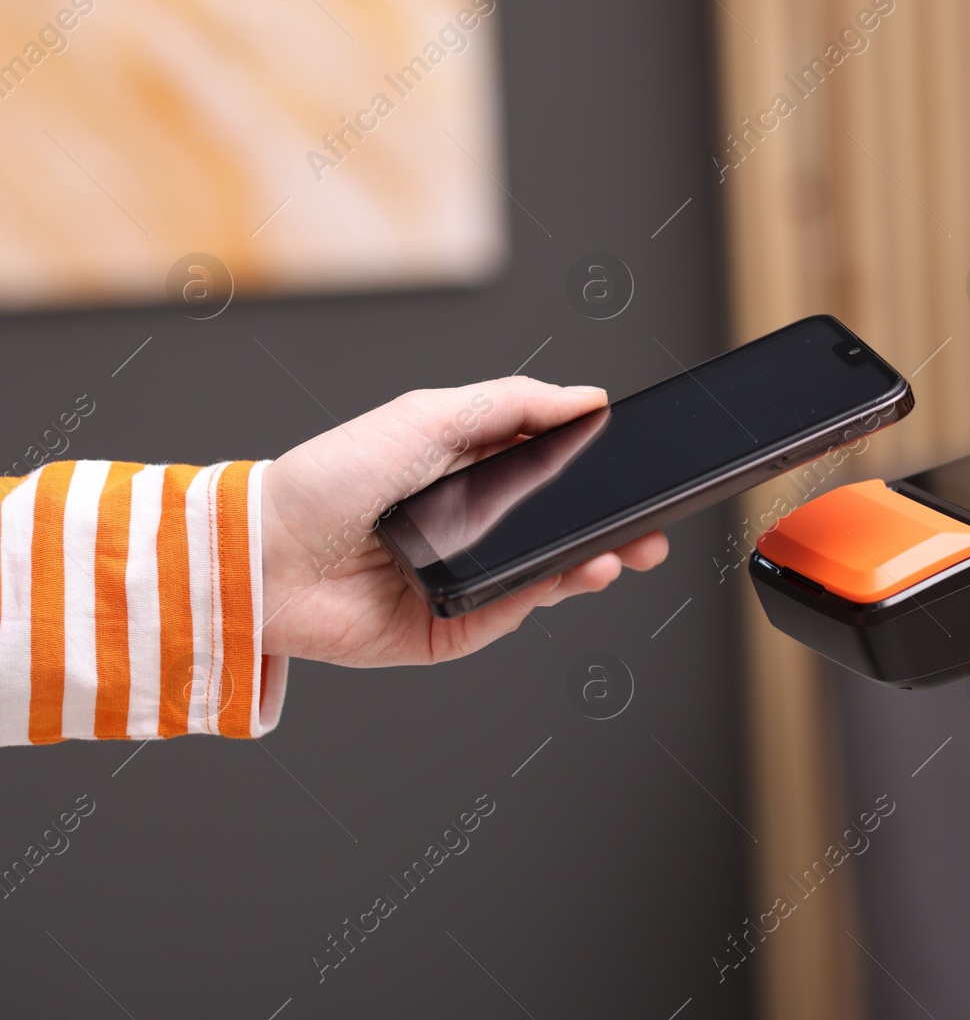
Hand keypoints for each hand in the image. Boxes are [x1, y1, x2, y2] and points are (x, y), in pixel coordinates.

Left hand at [259, 377, 667, 665]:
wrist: (266, 556)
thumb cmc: (330, 478)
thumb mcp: (429, 415)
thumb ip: (512, 404)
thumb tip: (586, 397)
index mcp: (469, 472)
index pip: (551, 472)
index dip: (595, 473)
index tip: (636, 470)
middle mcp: (472, 527)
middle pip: (560, 530)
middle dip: (612, 531)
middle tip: (650, 532)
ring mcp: (465, 579)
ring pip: (547, 576)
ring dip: (587, 565)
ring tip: (613, 556)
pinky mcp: (451, 626)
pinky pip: (511, 614)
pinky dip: (540, 597)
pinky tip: (560, 578)